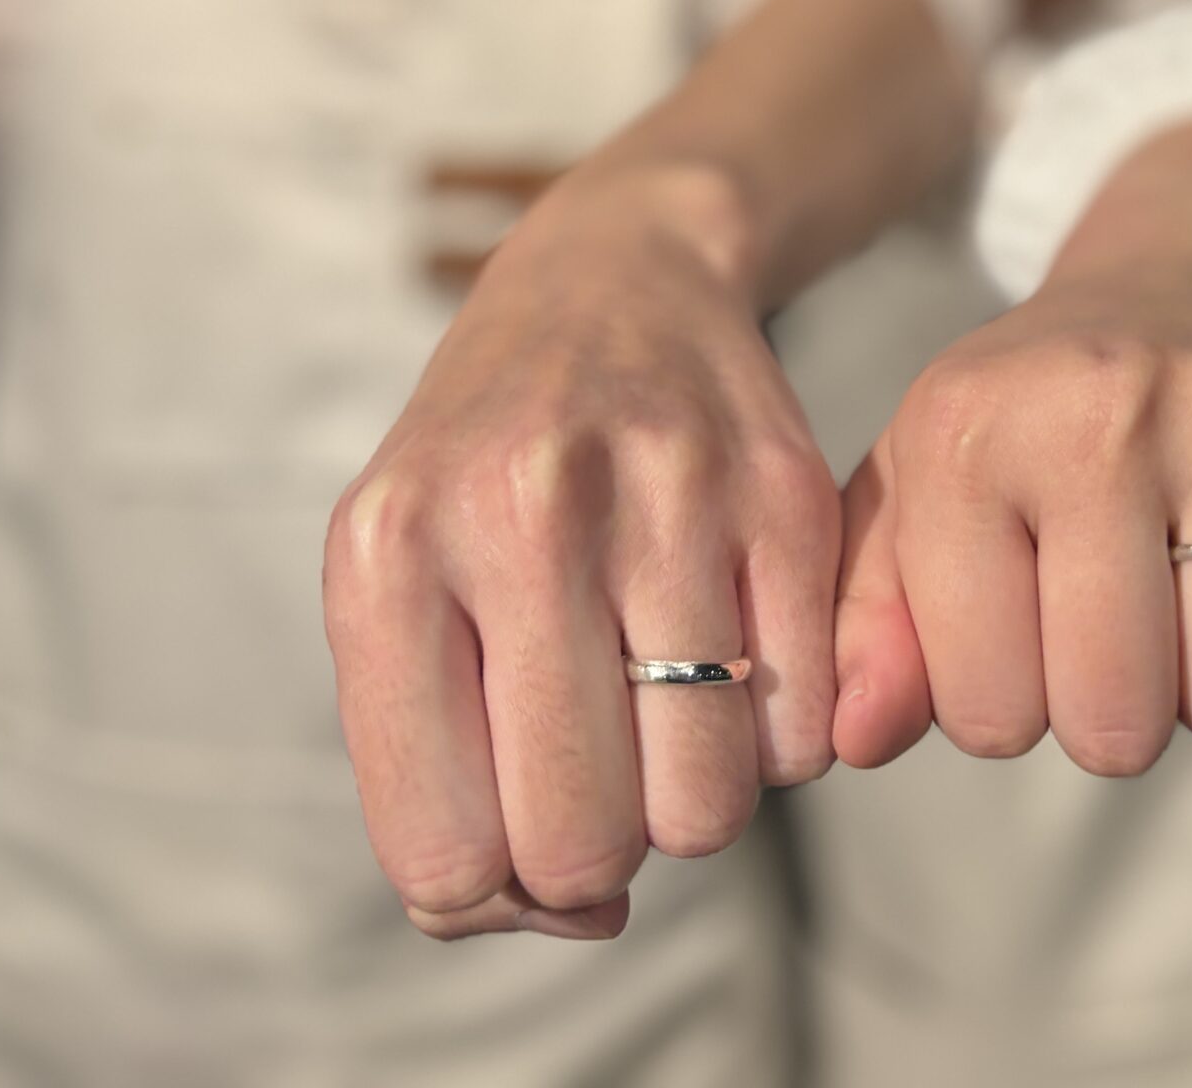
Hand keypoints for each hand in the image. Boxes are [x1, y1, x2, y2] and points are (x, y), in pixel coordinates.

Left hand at [324, 161, 839, 940]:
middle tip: (594, 768)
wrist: (614, 277)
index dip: (488, 882)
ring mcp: (664, 492)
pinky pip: (802, 732)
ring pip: (704, 805)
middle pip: (578, 842)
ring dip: (688, 794)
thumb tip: (579, 915)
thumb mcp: (399, 581)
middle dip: (591, 850)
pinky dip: (772, 734)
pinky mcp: (784, 490)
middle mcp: (520, 510)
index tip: (509, 821)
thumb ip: (439, 772)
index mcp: (389, 549)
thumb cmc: (489, 466)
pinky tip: (729, 650)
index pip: (441, 854)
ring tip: (658, 707)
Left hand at [832, 126, 1191, 775]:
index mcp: (965, 429)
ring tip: (1185, 595)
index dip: (1004, 707)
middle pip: (1118, 718)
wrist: (1181, 278)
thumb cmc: (1031, 422)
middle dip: (1111, 715)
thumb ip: (867, 623)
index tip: (1017, 632)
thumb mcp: (916, 495)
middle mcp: (1099, 406)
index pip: (989, 710)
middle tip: (1109, 628)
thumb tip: (852, 740)